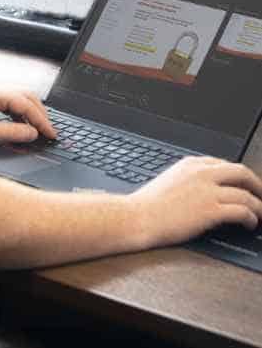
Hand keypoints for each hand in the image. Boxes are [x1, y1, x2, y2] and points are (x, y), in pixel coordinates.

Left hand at [0, 87, 55, 146]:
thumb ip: (11, 133)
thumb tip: (32, 133)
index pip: (28, 104)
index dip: (42, 121)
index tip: (52, 134)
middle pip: (27, 96)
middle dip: (41, 113)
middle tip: (49, 131)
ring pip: (19, 98)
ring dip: (30, 112)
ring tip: (37, 130)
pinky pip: (9, 102)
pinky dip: (19, 113)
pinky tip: (19, 126)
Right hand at [131, 156, 261, 247]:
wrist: (138, 216)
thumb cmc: (148, 204)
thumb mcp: (169, 181)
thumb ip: (189, 179)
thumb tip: (206, 189)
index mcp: (190, 163)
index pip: (225, 164)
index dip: (240, 176)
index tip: (245, 185)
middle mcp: (201, 173)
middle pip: (241, 172)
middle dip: (256, 185)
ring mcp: (207, 191)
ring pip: (246, 194)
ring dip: (259, 206)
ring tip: (261, 215)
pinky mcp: (210, 210)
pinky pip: (242, 211)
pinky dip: (252, 218)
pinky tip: (251, 224)